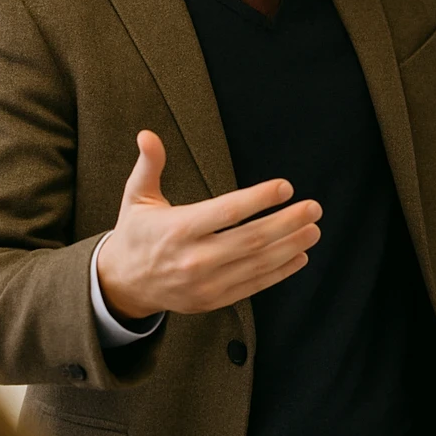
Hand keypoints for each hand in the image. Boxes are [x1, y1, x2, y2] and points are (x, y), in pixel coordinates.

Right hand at [96, 130, 321, 319]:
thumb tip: (147, 134)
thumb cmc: (137, 234)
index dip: (259, 198)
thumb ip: (149, 165)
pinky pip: (253, 286)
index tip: (286, 187)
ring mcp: (205, 284)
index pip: (227, 212)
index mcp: (178, 229)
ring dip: (290, 246)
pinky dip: (279, 272)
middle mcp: (194, 259)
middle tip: (313, 207)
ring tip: (313, 229)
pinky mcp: (212, 300)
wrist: (122, 284)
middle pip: (251, 239)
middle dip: (288, 222)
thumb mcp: (136, 197)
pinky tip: (299, 256)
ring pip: (257, 264)